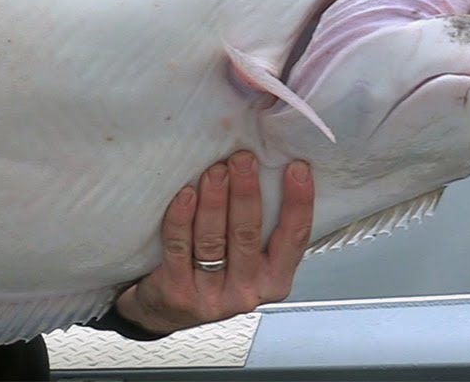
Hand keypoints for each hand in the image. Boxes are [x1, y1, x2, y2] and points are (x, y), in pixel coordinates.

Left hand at [113, 150, 313, 334]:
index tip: (297, 168)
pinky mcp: (178, 290)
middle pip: (248, 235)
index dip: (299, 203)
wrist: (169, 310)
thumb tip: (270, 171)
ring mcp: (211, 295)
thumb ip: (263, 230)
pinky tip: (185, 195)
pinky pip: (179, 246)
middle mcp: (247, 291)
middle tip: (243, 159)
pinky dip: (181, 218)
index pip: (294, 238)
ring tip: (215, 170)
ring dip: (214, 200)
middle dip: (246, 193)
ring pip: (213, 240)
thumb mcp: (250, 261)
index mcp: (275, 281)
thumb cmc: (216, 274)